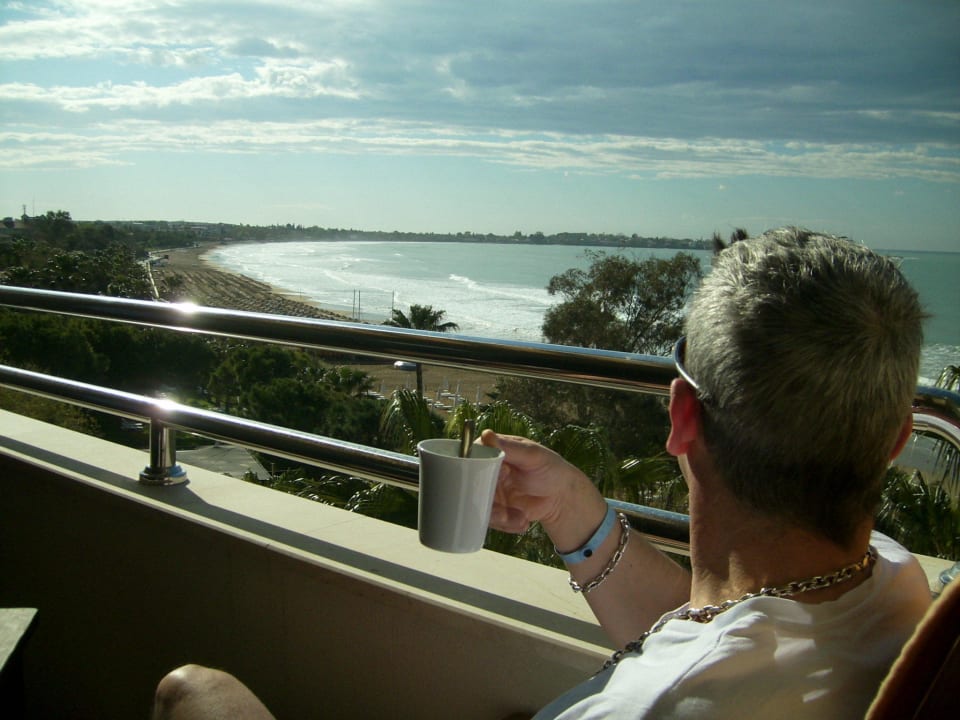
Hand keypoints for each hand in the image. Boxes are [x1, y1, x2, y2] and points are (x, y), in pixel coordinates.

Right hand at [480, 429, 599, 535]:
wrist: (561, 495)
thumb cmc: (549, 467)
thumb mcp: (532, 455)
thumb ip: (509, 448)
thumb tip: (486, 435)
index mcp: (491, 453)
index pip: (471, 459)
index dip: (476, 471)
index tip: (494, 479)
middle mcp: (486, 473)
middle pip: (472, 487)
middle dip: (485, 501)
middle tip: (501, 512)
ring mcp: (490, 493)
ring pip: (480, 507)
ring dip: (498, 517)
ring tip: (519, 518)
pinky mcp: (496, 511)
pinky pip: (492, 521)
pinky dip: (507, 525)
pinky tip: (523, 522)